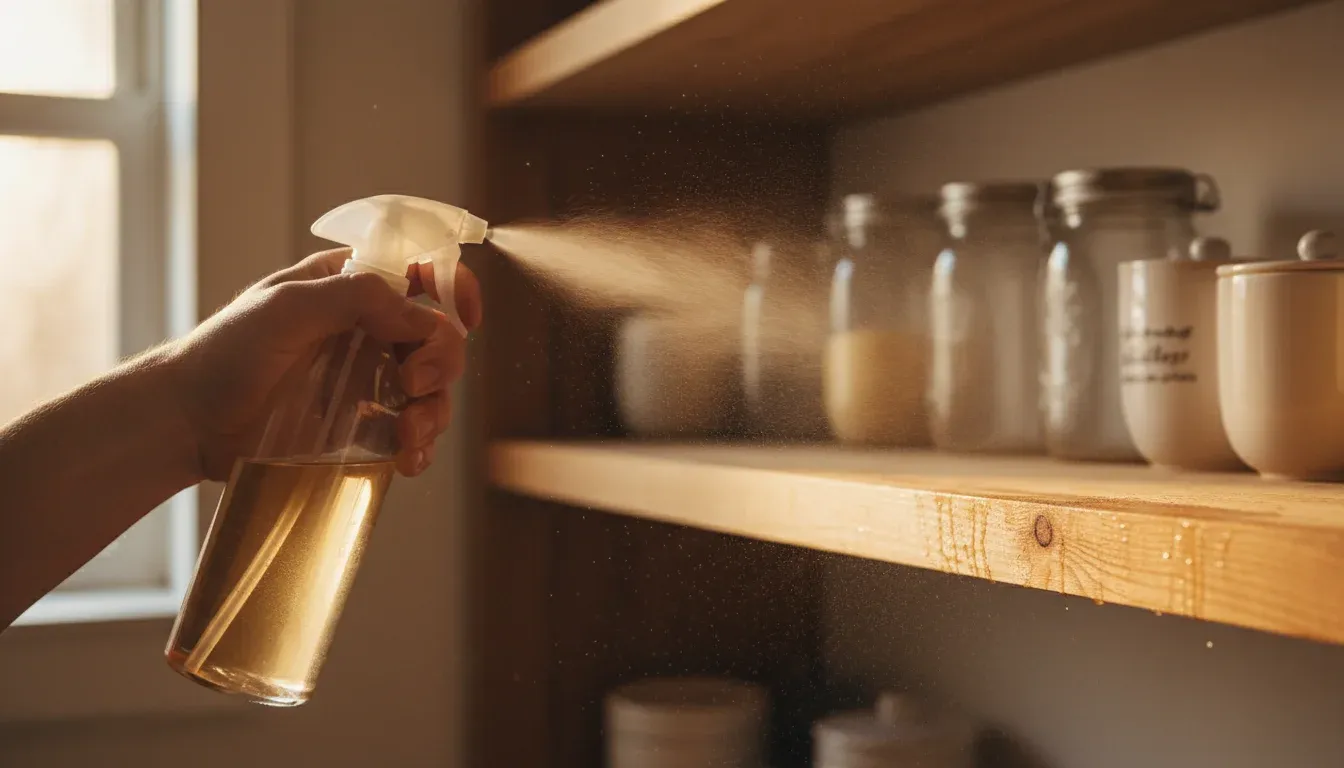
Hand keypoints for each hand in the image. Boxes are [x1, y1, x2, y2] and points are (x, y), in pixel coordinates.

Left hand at [168, 248, 481, 480]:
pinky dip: (420, 447)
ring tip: (408, 436)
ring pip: (432, 390)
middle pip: (439, 338)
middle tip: (411, 383)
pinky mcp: (360, 428)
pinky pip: (410, 433)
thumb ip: (357, 298)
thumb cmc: (225, 351)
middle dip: (441, 362)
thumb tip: (423, 318)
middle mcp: (367, 331)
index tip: (466, 316)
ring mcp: (366, 381)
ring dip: (434, 412)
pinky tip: (407, 459)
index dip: (454, 288)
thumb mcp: (287, 307)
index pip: (421, 274)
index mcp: (351, 288)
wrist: (187, 422)